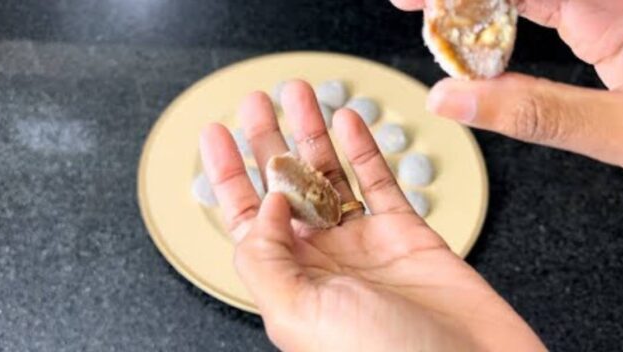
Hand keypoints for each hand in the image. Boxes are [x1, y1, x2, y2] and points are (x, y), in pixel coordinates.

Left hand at [200, 81, 545, 351]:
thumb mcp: (300, 313)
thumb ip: (267, 257)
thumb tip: (265, 205)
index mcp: (290, 280)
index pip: (246, 218)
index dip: (229, 174)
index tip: (216, 134)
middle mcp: (323, 259)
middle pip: (285, 186)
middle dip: (268, 142)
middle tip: (256, 103)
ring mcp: (364, 244)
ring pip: (330, 175)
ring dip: (312, 133)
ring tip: (298, 94)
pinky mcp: (406, 233)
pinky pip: (379, 181)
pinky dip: (363, 148)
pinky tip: (347, 120)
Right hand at [392, 0, 622, 178]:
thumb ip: (536, 114)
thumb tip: (453, 100)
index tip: (417, 1)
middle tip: (418, 8)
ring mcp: (609, 5)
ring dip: (476, 4)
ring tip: (434, 19)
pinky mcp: (603, 21)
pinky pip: (538, 6)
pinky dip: (499, 20)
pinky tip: (471, 29)